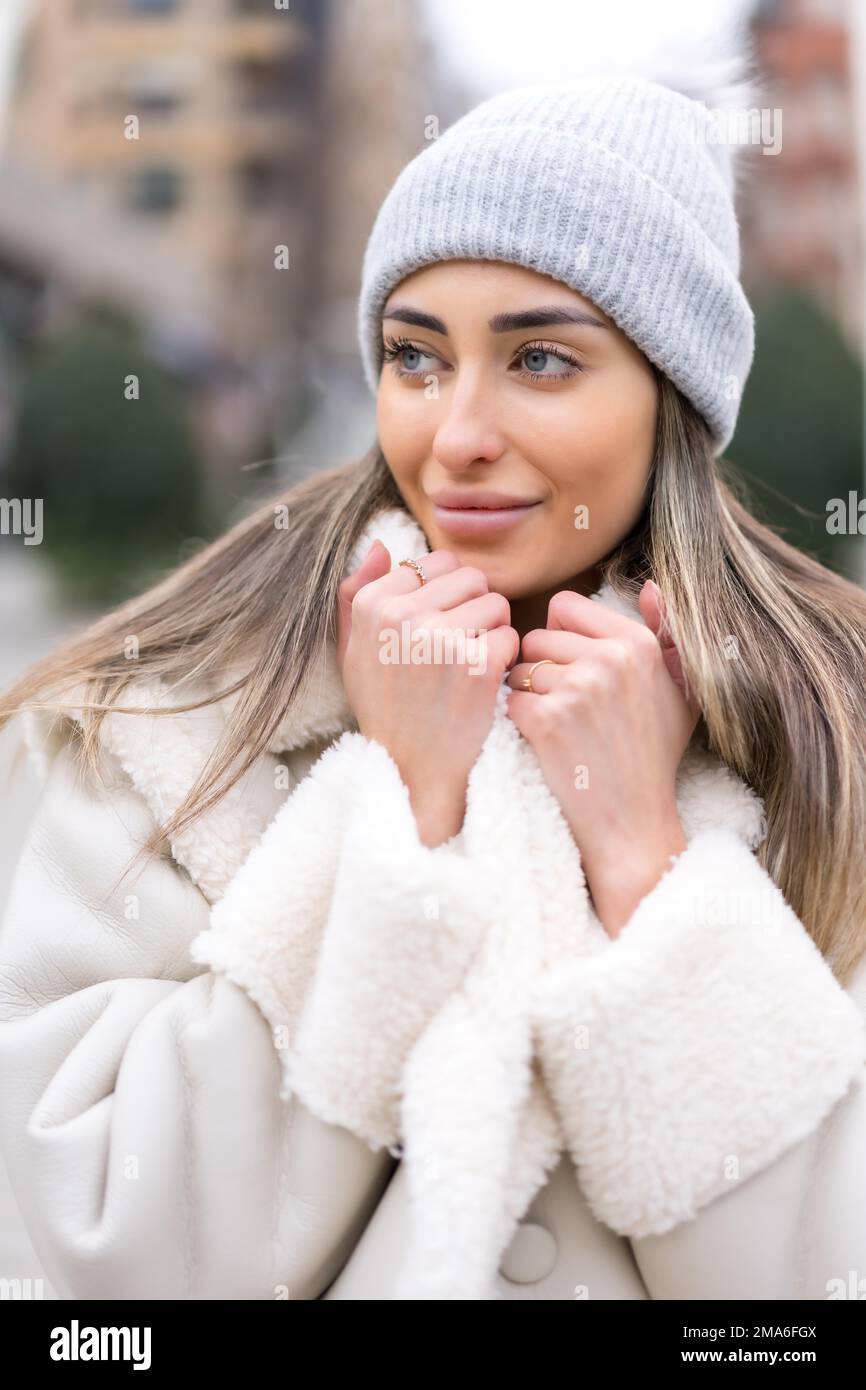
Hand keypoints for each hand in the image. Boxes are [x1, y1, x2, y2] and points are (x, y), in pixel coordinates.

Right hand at [336, 540, 518, 845]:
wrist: (411, 770)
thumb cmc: (385, 709)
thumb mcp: (353, 653)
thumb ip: (357, 595)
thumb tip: (382, 545)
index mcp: (373, 605)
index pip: (435, 563)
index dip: (447, 594)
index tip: (438, 628)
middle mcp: (403, 616)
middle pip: (471, 578)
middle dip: (475, 607)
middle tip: (461, 646)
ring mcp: (440, 639)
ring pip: (496, 604)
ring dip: (492, 632)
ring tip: (470, 665)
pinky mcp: (477, 665)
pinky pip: (510, 636)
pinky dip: (505, 658)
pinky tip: (485, 682)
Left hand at [504, 580, 699, 935]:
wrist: (631, 823)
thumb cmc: (651, 755)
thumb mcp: (680, 692)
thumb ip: (666, 634)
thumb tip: (649, 585)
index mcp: (638, 643)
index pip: (565, 606)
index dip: (559, 637)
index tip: (574, 670)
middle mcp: (610, 659)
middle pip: (535, 637)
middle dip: (540, 669)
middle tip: (568, 709)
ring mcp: (577, 689)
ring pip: (519, 670)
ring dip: (528, 697)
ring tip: (561, 729)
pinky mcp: (546, 720)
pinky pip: (509, 701)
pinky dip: (519, 723)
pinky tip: (547, 745)